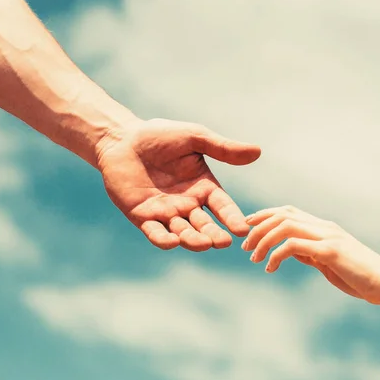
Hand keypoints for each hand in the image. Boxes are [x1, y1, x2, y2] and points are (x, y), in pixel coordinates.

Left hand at [95, 118, 260, 251]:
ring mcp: (166, 213)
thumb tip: (257, 151)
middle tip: (222, 241)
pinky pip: (156, 233)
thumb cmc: (161, 135)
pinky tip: (172, 242)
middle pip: (205, 225)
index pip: (223, 206)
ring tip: (203, 243)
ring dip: (193, 240)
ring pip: (183, 233)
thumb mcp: (195, 138)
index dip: (232, 218)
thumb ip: (223, 149)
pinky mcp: (143, 217)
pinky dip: (164, 240)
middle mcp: (188, 204)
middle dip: (214, 235)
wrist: (122, 138)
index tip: (242, 229)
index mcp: (204, 187)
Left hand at [243, 206, 379, 303]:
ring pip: (285, 226)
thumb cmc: (359, 276)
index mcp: (324, 227)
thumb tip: (289, 251)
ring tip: (253, 258)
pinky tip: (270, 267)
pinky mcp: (330, 251)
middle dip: (258, 228)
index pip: (289, 211)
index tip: (248, 226)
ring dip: (264, 240)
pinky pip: (294, 245)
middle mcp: (325, 227)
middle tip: (244, 247)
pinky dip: (276, 255)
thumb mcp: (328, 262)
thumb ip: (310, 253)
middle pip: (283, 215)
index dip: (265, 215)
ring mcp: (328, 236)